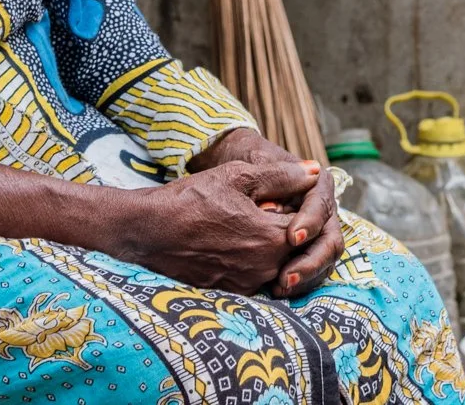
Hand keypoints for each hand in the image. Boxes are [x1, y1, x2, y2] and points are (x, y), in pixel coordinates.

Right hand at [115, 158, 311, 292]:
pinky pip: (255, 274)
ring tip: (247, 222)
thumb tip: (316, 173)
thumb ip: (282, 176)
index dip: (298, 206)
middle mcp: (263, 267)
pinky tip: (234, 241)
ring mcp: (246, 283)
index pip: (306, 224)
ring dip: (272, 245)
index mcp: (270, 237)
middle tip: (265, 207)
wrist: (148, 231)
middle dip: (289, 227)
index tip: (280, 195)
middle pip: (295, 248)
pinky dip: (253, 258)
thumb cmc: (191, 199)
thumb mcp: (238, 176)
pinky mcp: (230, 291)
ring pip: (276, 263)